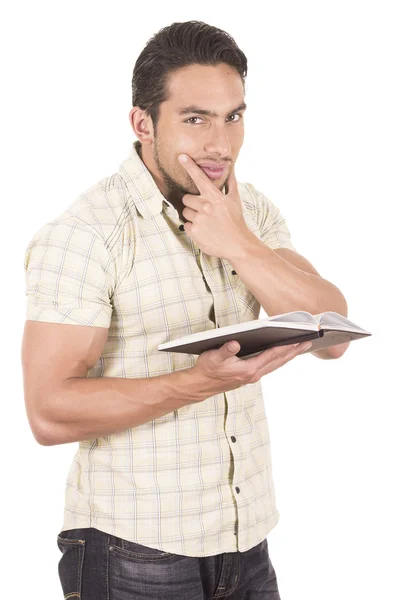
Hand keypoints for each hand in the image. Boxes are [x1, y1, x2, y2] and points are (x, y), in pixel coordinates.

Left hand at [178, 153, 256, 258]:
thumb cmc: (236, 221)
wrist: (238, 244)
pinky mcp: (194, 231)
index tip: (181, 156)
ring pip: (185, 212)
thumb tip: (231, 167)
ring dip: (193, 216)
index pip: (200, 178)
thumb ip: (230, 183)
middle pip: (187, 198)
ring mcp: (199, 219)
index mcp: (215, 197)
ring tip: (206, 222)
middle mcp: (206, 206)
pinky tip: (204, 231)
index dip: (190, 166)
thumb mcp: (235, 200)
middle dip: (193, 204)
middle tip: (205, 212)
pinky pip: (186, 225)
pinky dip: (193, 228)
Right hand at [190, 340, 312, 398]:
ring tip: (300, 347)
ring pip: (276, 365)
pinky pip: (270, 366)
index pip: (270, 356)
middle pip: (278, 362)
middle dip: (293, 352)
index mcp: (248, 370)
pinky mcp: (250, 375)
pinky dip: (279, 359)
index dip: (284, 347)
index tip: (296, 340)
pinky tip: (283, 354)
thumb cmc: (207, 370)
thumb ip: (225, 350)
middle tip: (307, 342)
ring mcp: (253, 376)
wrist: (201, 384)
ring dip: (289, 356)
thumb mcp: (213, 357)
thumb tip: (235, 344)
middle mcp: (253, 374)